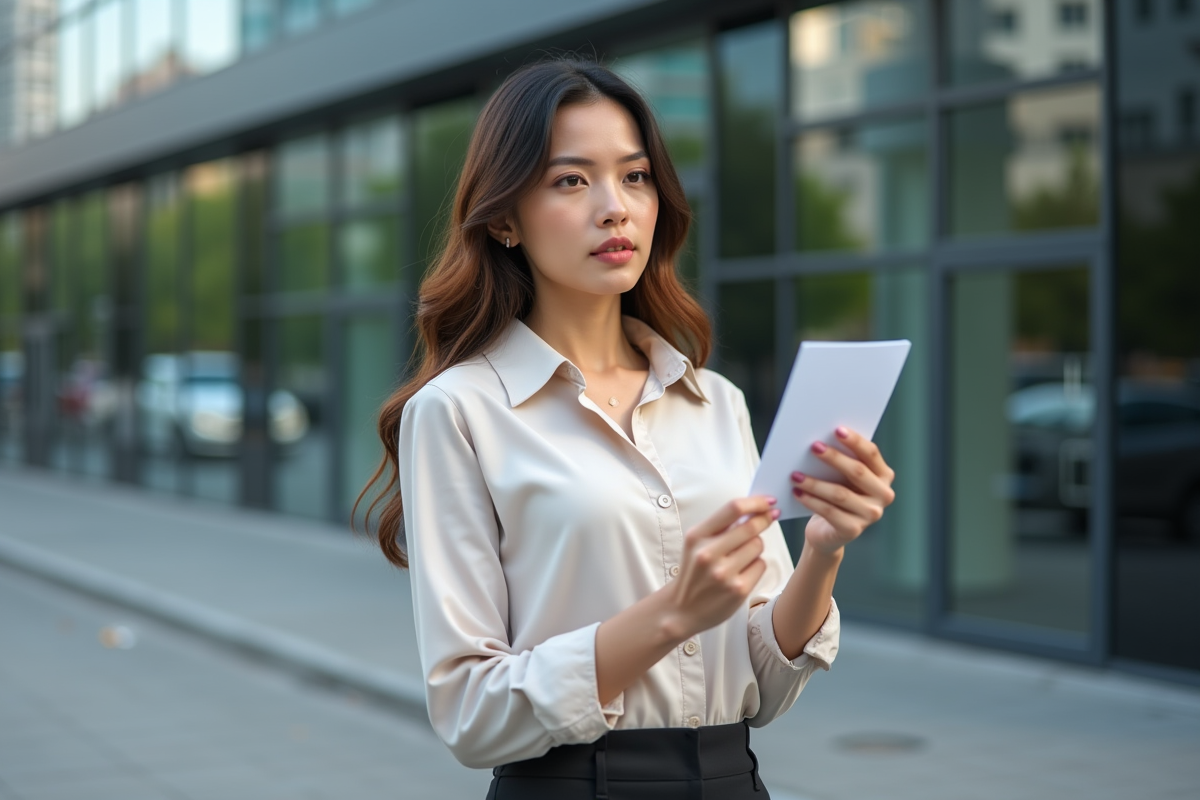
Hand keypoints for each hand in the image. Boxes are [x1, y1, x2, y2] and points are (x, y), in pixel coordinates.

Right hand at [666, 497, 777, 638]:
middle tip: (770, 517)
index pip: (733, 508)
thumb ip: (720, 526)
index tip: (769, 501)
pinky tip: (743, 571)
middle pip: (751, 527)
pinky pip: (761, 565)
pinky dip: (756, 564)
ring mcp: (724, 573)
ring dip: (756, 545)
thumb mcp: (696, 543)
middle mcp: (708, 554)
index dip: (757, 502)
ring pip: (758, 545)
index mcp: (697, 536)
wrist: (682, 609)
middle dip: (764, 520)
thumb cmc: (694, 570)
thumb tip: (753, 508)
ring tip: (742, 555)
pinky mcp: (738, 590)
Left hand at [791, 426, 894, 555]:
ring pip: (840, 494)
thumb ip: (841, 460)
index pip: (871, 454)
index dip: (855, 441)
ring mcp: (871, 515)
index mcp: (884, 476)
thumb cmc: (835, 494)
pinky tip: (797, 492)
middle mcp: (883, 495)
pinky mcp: (854, 530)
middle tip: (814, 446)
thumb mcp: (841, 477)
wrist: (828, 531)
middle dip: (834, 458)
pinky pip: (829, 512)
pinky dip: (811, 501)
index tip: (836, 429)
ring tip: (795, 475)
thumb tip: (821, 438)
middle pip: (858, 472)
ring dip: (815, 482)